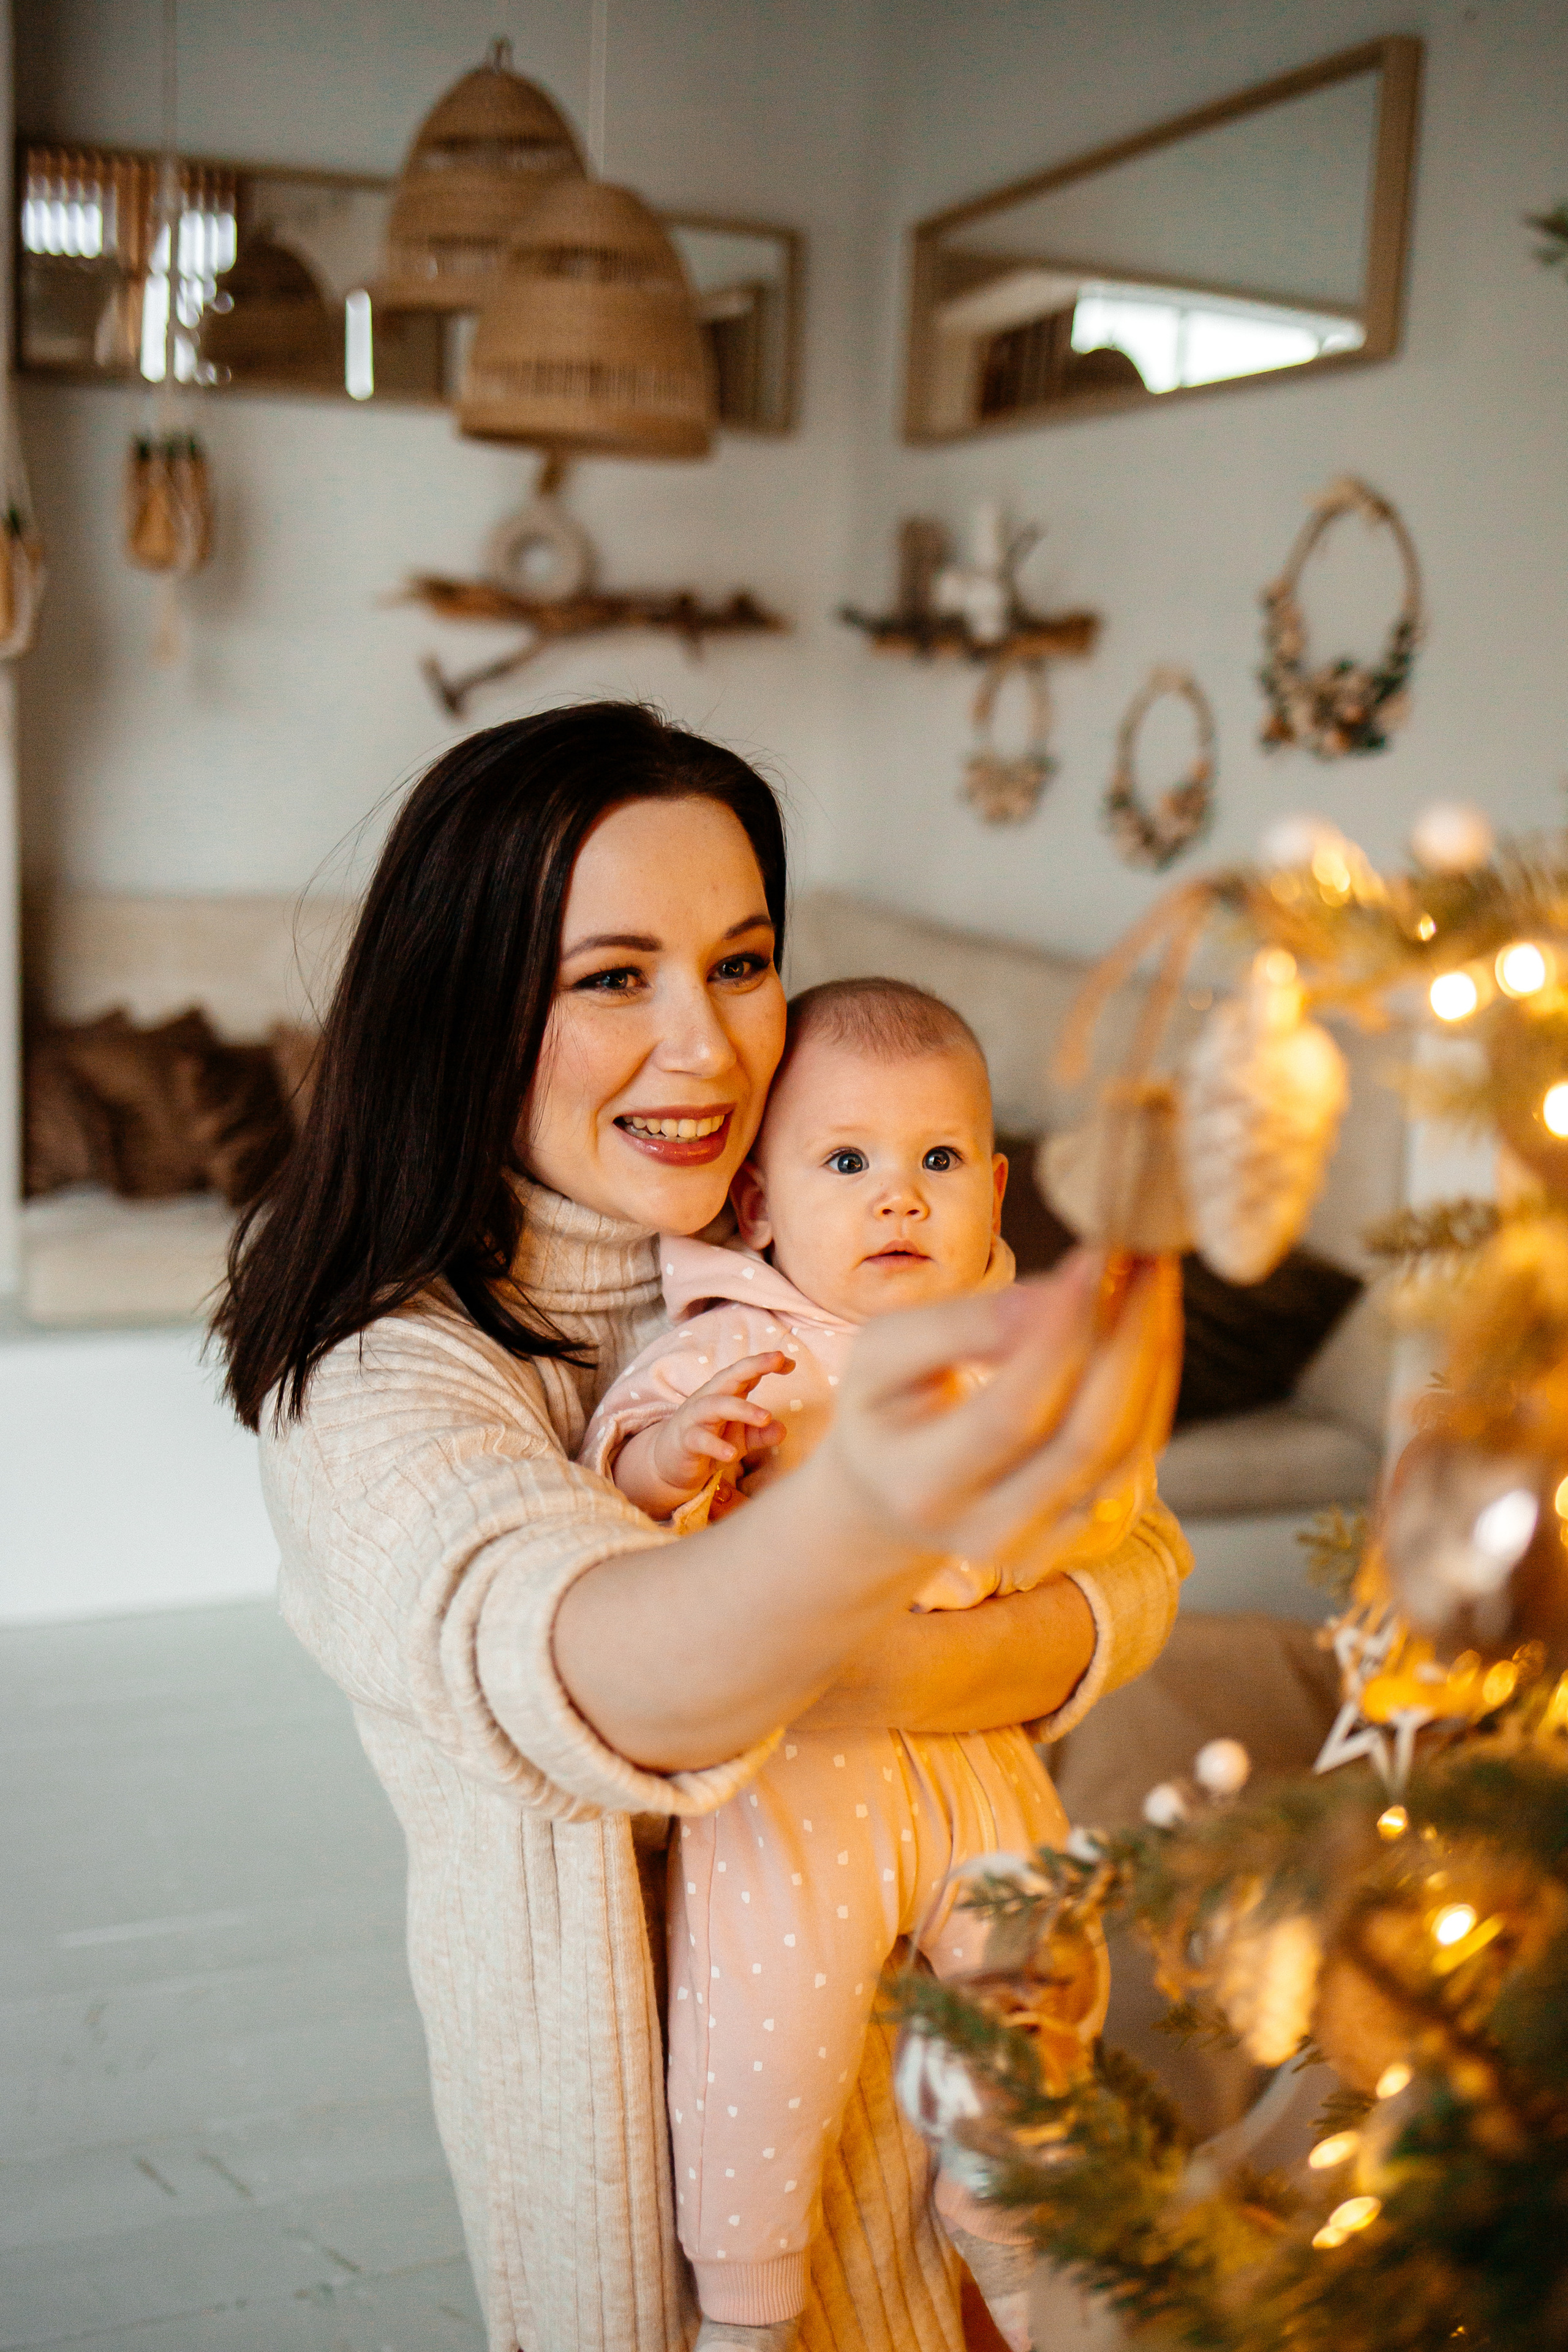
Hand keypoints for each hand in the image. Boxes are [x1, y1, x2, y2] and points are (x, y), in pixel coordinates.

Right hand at [613, 1351, 793, 1518]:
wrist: (669, 1462)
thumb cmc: (710, 1440)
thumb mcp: (740, 1438)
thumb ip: (761, 1433)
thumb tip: (782, 1429)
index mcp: (725, 1393)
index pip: (746, 1372)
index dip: (766, 1364)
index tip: (790, 1363)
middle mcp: (710, 1398)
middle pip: (731, 1376)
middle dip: (754, 1366)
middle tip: (779, 1361)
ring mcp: (695, 1418)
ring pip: (716, 1405)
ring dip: (742, 1409)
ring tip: (766, 1417)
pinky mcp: (685, 1440)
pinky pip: (700, 1439)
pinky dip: (716, 1446)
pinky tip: (732, 1454)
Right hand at [811, 1251, 1180, 1565]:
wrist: (886, 1498)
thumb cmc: (882, 1411)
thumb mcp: (882, 1355)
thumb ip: (959, 1326)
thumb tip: (1055, 1298)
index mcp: (924, 1488)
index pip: (1014, 1413)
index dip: (1062, 1334)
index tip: (1093, 1258)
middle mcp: (991, 1531)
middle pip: (1088, 1438)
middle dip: (1128, 1342)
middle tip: (1144, 1262)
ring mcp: (1044, 1541)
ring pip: (1127, 1449)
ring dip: (1150, 1358)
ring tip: (1151, 1282)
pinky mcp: (1082, 1533)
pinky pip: (1135, 1455)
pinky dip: (1150, 1385)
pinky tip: (1144, 1329)